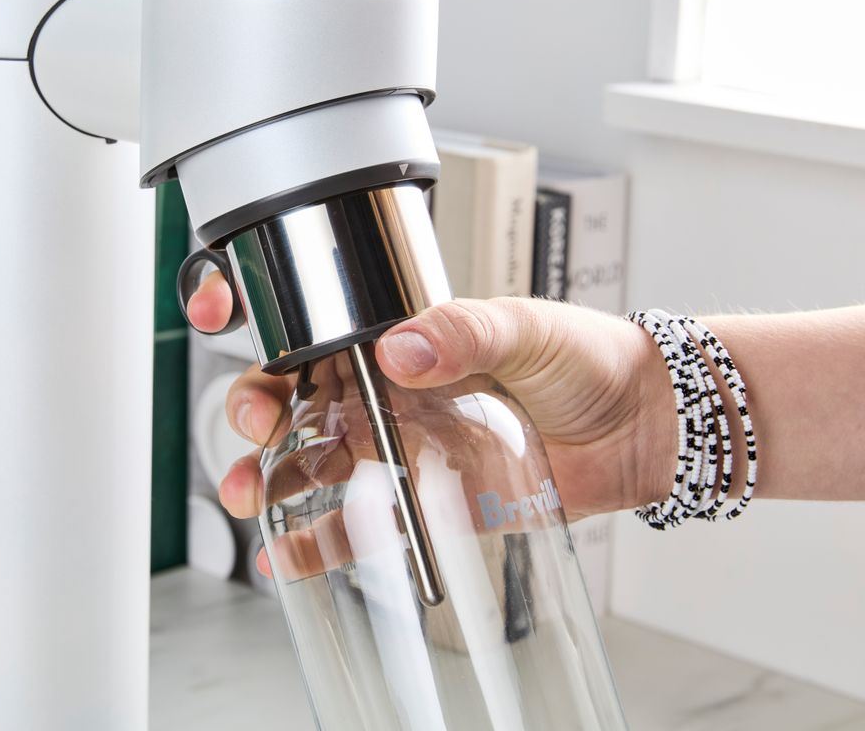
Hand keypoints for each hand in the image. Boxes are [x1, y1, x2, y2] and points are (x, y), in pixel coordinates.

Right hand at [187, 278, 674, 570]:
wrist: (640, 425)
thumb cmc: (587, 358)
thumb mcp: (527, 326)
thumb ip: (464, 330)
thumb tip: (402, 346)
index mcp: (399, 333)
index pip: (313, 321)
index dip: (259, 314)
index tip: (224, 309)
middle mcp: (387, 389)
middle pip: (292, 394)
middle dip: (252, 405)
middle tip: (254, 419)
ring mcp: (399, 446)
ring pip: (310, 461)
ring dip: (268, 477)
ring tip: (250, 495)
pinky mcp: (422, 501)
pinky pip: (357, 525)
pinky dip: (315, 543)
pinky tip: (286, 555)